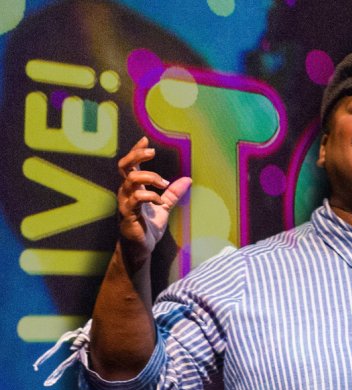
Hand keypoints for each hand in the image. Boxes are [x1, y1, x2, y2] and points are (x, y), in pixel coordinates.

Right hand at [117, 137, 190, 260]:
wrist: (141, 248)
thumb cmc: (149, 227)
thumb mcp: (164, 207)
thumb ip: (173, 193)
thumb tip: (188, 179)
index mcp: (134, 188)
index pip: (130, 165)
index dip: (135, 151)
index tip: (145, 139)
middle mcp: (126, 192)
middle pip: (124, 166)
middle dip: (137, 156)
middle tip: (152, 152)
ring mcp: (125, 203)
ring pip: (130, 181)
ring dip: (150, 178)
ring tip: (164, 183)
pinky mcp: (127, 215)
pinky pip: (135, 200)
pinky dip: (151, 197)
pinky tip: (160, 201)